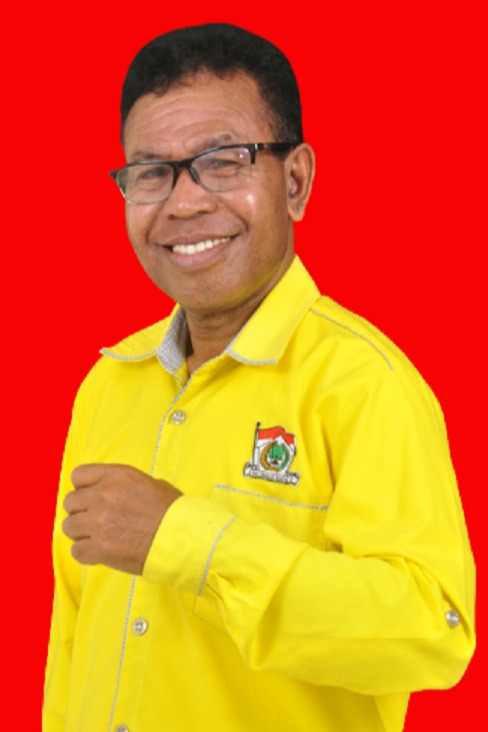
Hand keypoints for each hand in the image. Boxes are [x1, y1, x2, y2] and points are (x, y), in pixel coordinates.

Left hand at [62, 464, 181, 573]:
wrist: (182, 538)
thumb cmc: (173, 511)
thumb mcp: (151, 483)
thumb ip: (124, 485)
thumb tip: (113, 491)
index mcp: (116, 476)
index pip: (78, 476)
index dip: (82, 487)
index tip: (89, 496)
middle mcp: (103, 496)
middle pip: (70, 502)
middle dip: (80, 511)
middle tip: (94, 520)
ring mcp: (99, 522)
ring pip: (69, 527)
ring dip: (81, 533)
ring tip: (97, 537)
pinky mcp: (100, 548)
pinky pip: (76, 551)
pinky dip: (86, 553)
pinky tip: (100, 551)